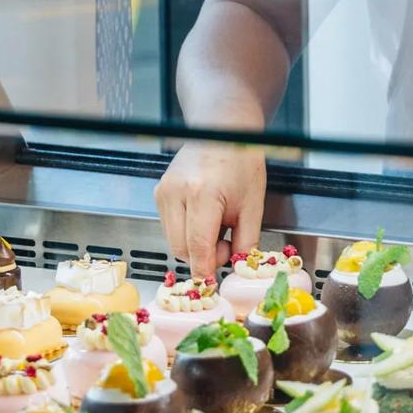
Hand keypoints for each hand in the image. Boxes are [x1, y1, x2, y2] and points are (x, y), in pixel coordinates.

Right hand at [154, 141, 265, 276]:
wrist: (222, 130)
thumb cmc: (241, 160)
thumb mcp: (254, 203)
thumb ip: (246, 240)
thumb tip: (236, 268)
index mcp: (202, 194)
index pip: (198, 247)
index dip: (206, 269)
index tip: (214, 282)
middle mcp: (175, 193)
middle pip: (182, 248)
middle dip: (205, 255)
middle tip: (228, 241)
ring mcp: (163, 192)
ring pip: (173, 240)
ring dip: (195, 243)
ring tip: (218, 223)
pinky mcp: (159, 192)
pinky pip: (170, 227)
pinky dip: (187, 230)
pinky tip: (204, 215)